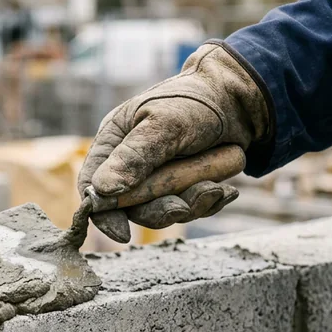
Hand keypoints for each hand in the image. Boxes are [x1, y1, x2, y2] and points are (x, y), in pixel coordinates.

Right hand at [77, 42, 270, 242]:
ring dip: (190, 204)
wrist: (239, 98)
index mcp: (114, 143)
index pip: (92, 185)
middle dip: (159, 209)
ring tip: (214, 188)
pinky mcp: (184, 188)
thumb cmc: (195, 101)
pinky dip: (208, 202)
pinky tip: (225, 190)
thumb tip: (101, 190)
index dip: (102, 212)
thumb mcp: (163, 124)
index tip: (121, 233)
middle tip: (182, 206)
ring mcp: (158, 179)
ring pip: (163, 211)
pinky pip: (190, 208)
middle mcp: (130, 164)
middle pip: (131, 206)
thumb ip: (134, 156)